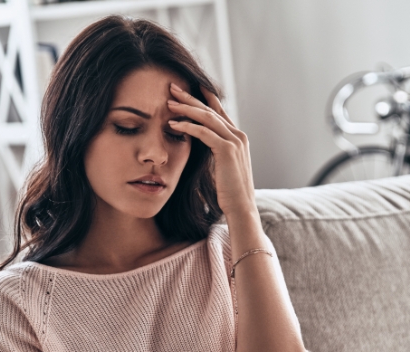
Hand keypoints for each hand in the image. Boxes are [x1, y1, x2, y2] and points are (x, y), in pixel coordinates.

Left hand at [167, 83, 255, 216]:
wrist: (241, 207)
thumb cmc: (229, 193)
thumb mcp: (222, 168)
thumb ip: (215, 154)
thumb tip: (201, 149)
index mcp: (238, 138)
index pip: (219, 112)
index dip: (204, 98)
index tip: (189, 87)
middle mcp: (238, 135)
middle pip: (211, 110)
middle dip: (191, 97)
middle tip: (172, 86)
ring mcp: (235, 141)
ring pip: (206, 117)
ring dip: (186, 108)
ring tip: (169, 102)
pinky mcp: (227, 150)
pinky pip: (203, 132)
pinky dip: (187, 126)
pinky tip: (173, 124)